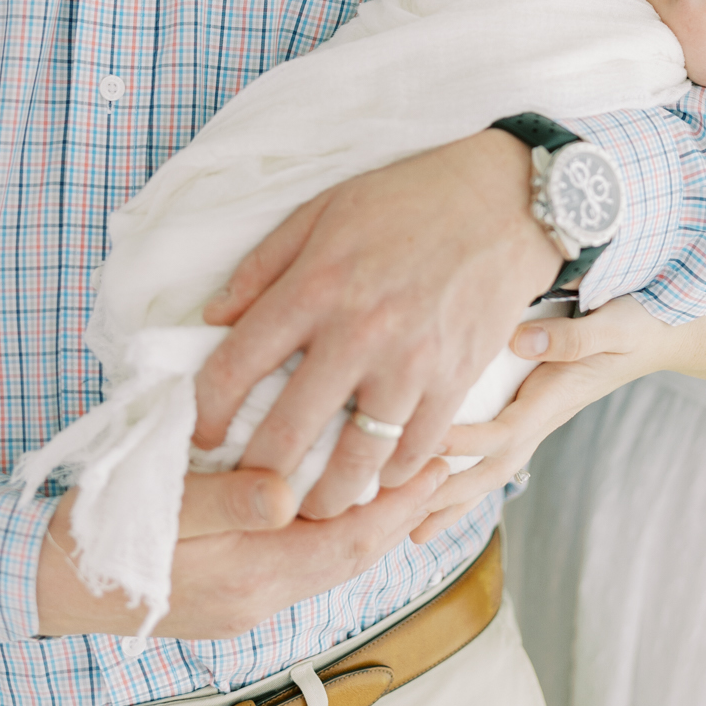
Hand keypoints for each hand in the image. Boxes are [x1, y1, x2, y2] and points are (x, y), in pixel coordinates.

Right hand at [36, 461, 448, 638]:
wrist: (39, 582)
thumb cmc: (95, 534)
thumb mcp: (157, 508)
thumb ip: (225, 502)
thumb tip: (287, 493)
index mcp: (247, 576)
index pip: (348, 543)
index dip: (398, 504)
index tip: (439, 462)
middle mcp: (257, 599)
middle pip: (350, 557)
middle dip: (398, 511)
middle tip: (444, 462)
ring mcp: (243, 602)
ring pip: (328, 562)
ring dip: (368, 521)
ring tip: (403, 475)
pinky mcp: (227, 594)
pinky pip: (299, 563)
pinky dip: (330, 530)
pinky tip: (335, 499)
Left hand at [193, 131, 558, 519]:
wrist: (504, 200)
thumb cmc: (406, 200)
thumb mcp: (323, 211)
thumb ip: (263, 266)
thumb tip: (212, 318)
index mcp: (314, 286)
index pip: (235, 367)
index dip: (205, 413)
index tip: (201, 436)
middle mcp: (357, 332)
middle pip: (285, 433)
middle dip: (257, 476)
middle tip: (250, 491)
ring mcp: (410, 362)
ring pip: (353, 462)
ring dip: (325, 497)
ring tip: (311, 504)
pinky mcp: (456, 380)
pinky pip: (414, 452)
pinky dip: (391, 475)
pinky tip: (376, 476)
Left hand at [410, 295, 684, 543]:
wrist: (666, 333)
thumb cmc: (642, 323)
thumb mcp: (616, 323)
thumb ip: (573, 336)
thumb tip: (520, 338)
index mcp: (555, 397)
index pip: (503, 432)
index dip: (464, 444)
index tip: (424, 448)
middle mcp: (544, 415)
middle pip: (491, 468)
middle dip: (448, 496)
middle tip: (402, 521)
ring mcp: (540, 416)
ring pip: (492, 466)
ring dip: (454, 498)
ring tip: (409, 529)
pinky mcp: (535, 407)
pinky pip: (497, 448)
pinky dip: (467, 473)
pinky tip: (439, 487)